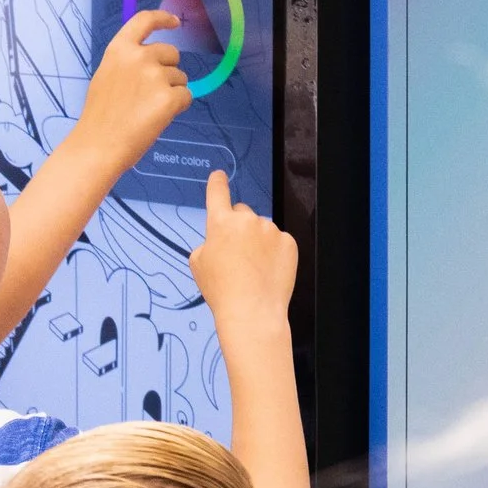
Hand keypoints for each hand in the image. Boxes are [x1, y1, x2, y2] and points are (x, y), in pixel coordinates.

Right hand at [65, 10, 192, 171]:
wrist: (98, 145)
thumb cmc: (100, 116)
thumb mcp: (106, 76)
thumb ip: (127, 63)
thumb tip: (152, 60)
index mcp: (119, 49)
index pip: (145, 20)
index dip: (162, 19)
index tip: (174, 22)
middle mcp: (139, 57)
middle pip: (172, 53)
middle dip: (168, 70)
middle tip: (150, 94)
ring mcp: (155, 76)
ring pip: (180, 78)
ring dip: (171, 92)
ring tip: (148, 110)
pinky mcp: (169, 98)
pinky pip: (186, 97)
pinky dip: (177, 107)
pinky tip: (157, 118)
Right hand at [190, 171, 296, 327]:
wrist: (252, 311)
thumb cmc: (223, 291)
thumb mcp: (198, 264)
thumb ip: (207, 242)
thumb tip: (218, 240)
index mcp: (221, 223)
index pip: (217, 193)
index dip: (217, 183)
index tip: (219, 175)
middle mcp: (247, 220)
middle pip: (241, 213)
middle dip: (238, 227)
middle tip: (236, 254)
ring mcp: (270, 230)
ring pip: (261, 229)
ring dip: (257, 242)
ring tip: (252, 269)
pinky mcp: (288, 242)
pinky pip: (278, 241)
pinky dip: (273, 252)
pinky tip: (266, 270)